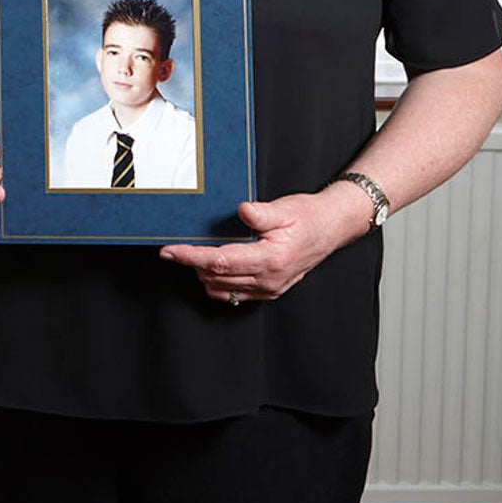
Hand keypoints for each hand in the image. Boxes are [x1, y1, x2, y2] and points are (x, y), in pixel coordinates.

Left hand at [159, 187, 370, 303]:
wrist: (331, 229)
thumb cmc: (308, 217)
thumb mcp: (284, 208)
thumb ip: (261, 213)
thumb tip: (241, 211)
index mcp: (270, 258)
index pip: (220, 261)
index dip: (191, 257)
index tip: (170, 251)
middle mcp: (268, 279)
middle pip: (216, 277)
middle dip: (191, 264)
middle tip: (175, 248)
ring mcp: (269, 288)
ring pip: (223, 290)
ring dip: (204, 274)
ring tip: (194, 255)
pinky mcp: (269, 291)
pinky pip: (235, 295)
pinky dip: (218, 283)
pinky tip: (213, 268)